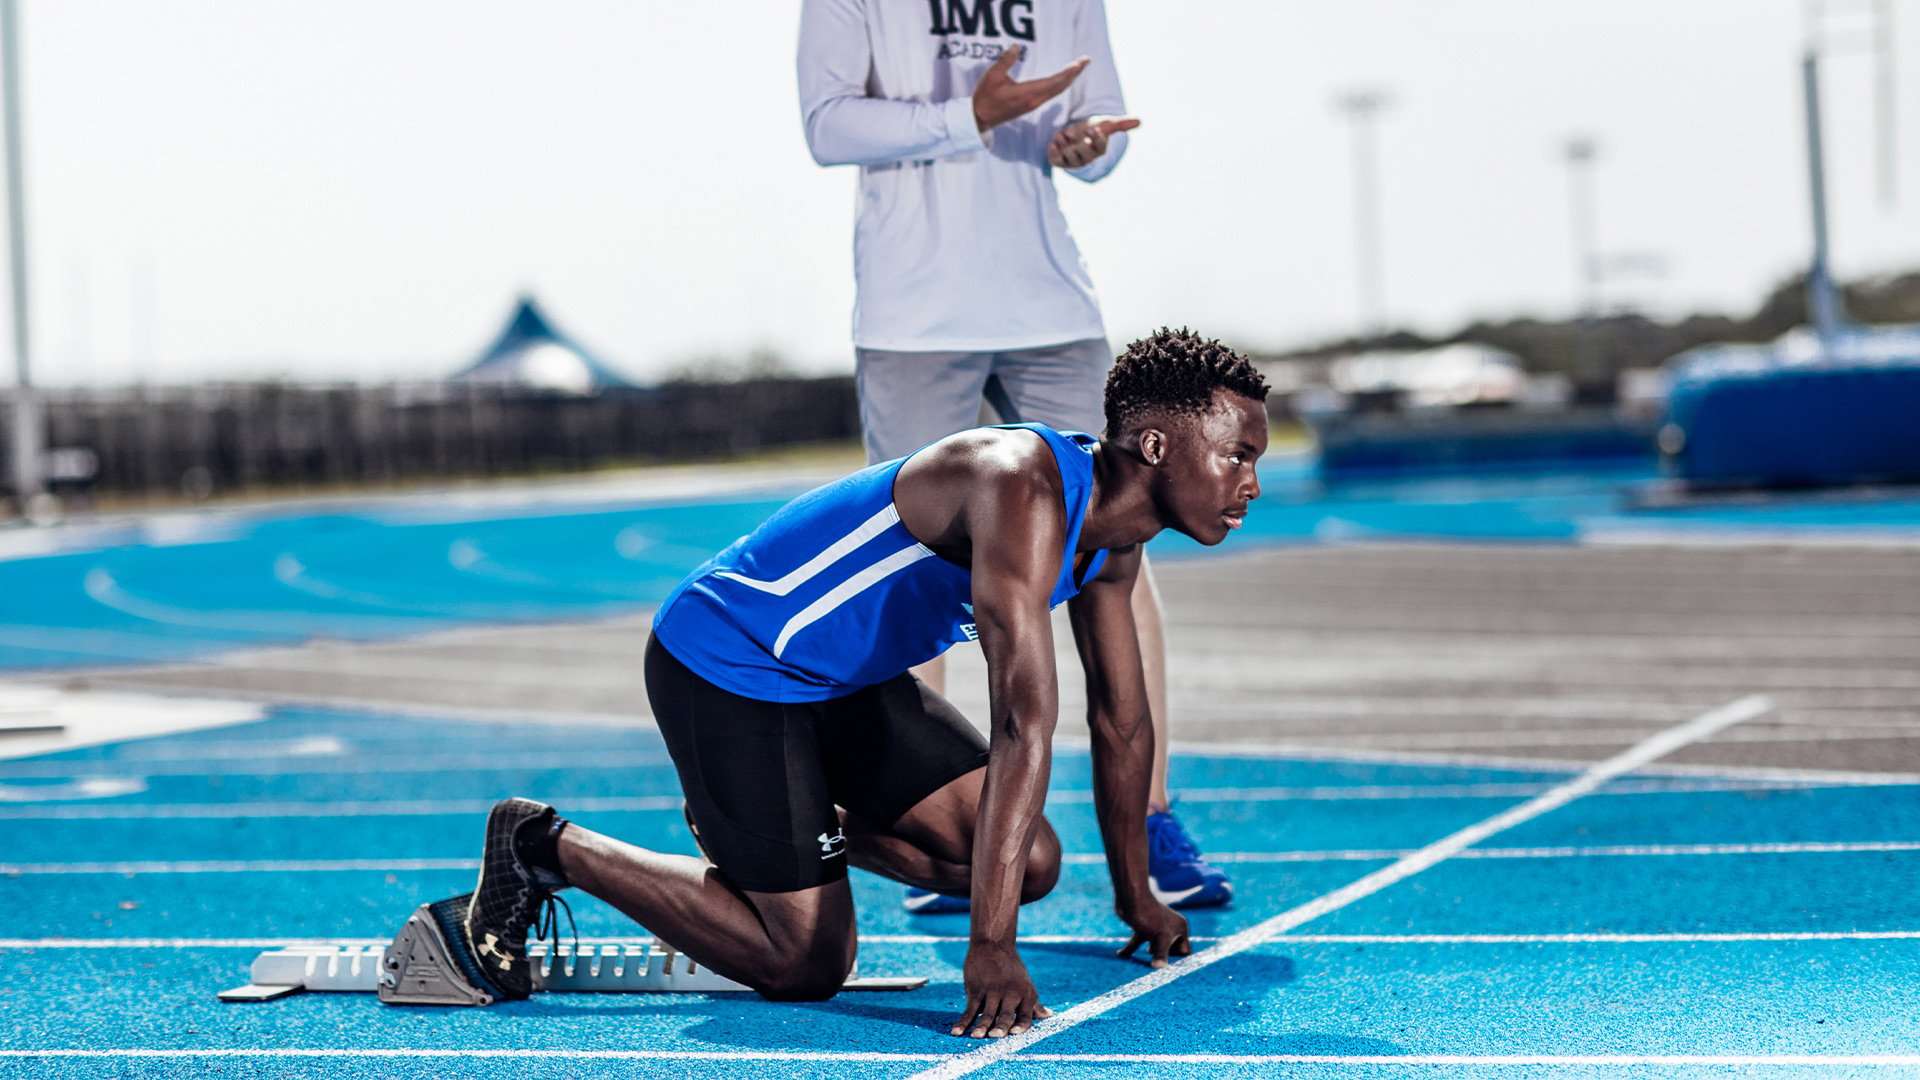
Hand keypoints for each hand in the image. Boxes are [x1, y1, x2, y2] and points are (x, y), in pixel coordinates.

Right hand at [952, 943, 1051, 1037]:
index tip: (1015, 1033)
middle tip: (995, 1036)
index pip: (1026, 1014)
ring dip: (981, 1025)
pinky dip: (962, 1022)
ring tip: (976, 1036)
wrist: (993, 944)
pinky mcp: (976, 989)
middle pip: (1006, 1014)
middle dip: (1001, 1025)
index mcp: (1025, 994)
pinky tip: (956, 1031)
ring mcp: (992, 991)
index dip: (1021, 1024)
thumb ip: (1034, 1004)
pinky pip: (969, 1009)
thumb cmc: (1011, 968)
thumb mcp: (1025, 984)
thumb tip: (1048, 1015)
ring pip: (987, 1012)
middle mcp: (1010, 993)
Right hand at [972, 44, 1090, 131]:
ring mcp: (1034, 104)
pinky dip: (1061, 84)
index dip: (1068, 72)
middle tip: (1086, 61)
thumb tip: (1017, 46)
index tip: (1080, 63)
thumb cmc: (985, 97)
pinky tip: (1065, 79)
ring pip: (1057, 90)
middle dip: (1074, 73)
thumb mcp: (992, 76)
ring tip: (1079, 67)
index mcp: (1027, 93)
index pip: (1054, 81)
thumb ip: (1005, 61)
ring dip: (1069, 79)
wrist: (980, 118)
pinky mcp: (1031, 105)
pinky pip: (1052, 93)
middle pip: (1060, 86)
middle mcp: (1034, 100)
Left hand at [1048, 115, 1139, 169]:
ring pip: (1069, 157)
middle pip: (1085, 154)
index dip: (1096, 138)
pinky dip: (1054, 150)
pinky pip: (1056, 159)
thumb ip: (1121, 124)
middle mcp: (1086, 158)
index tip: (1092, 128)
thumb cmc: (1091, 130)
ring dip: (1064, 145)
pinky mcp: (1059, 161)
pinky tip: (1053, 142)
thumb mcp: (1105, 124)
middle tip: (1072, 131)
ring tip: (1062, 133)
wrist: (1072, 135)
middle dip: (1078, 143)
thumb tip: (1140, 121)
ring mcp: (1072, 161)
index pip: (1100, 146)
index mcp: (1098, 149)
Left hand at [1116, 901, 1190, 967]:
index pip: (1185, 950)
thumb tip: (1160, 968)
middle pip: (1170, 949)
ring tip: (1143, 966)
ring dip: (1148, 955)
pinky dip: (1129, 949)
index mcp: (1180, 928)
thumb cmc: (1148, 916)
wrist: (1131, 898)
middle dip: (1163, 957)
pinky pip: (1137, 942)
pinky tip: (1120, 954)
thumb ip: (1161, 954)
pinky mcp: (1141, 927)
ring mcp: (1155, 927)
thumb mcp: (1158, 937)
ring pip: (1154, 946)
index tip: (1167, 963)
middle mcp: (1169, 927)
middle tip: (1155, 965)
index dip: (1177, 958)